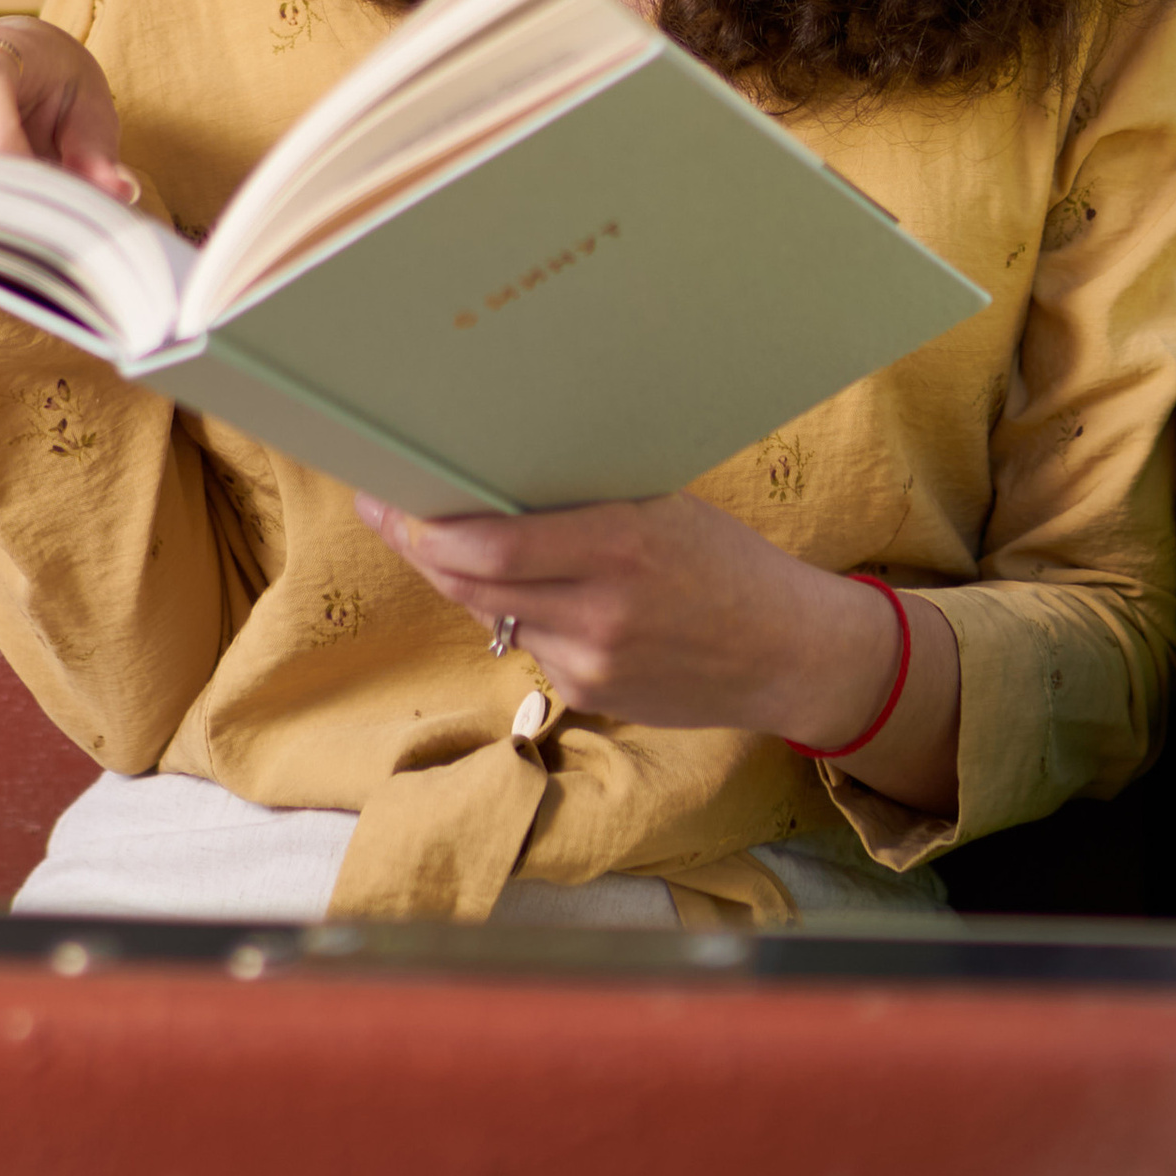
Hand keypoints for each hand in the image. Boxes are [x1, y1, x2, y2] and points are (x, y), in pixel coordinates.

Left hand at [353, 488, 958, 807]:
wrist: (787, 652)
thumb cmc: (726, 562)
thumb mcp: (665, 511)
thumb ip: (586, 508)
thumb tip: (496, 481)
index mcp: (621, 544)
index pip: (492, 545)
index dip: (427, 528)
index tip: (389, 499)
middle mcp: (600, 609)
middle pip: (472, 584)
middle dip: (421, 549)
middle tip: (388, 515)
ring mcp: (592, 661)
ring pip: (494, 615)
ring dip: (464, 582)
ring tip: (443, 543)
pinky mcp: (591, 694)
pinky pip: (532, 646)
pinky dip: (525, 617)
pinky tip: (546, 597)